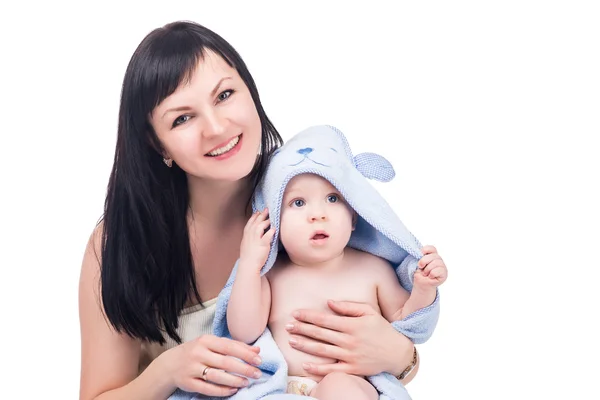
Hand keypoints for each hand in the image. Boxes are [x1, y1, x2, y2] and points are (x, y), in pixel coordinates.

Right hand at [160, 334, 262, 396]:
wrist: (170, 364)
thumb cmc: (196, 351)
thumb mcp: (212, 344)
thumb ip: (234, 345)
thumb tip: (257, 350)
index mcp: (205, 340)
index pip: (229, 347)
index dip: (245, 354)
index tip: (259, 360)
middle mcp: (198, 353)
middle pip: (225, 362)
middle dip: (244, 369)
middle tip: (257, 373)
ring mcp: (192, 369)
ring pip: (217, 376)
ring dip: (234, 380)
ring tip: (246, 382)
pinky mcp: (188, 383)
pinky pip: (207, 389)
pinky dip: (222, 390)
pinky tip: (233, 390)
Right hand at [240, 209, 274, 270]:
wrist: (248, 265)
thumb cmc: (248, 256)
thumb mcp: (246, 244)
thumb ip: (250, 237)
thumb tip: (255, 233)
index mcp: (246, 235)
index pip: (250, 222)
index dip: (254, 216)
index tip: (258, 212)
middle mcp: (250, 235)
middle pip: (256, 222)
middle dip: (261, 215)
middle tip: (267, 209)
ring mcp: (256, 240)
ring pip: (260, 226)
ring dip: (266, 221)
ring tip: (271, 219)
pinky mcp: (262, 244)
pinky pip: (267, 235)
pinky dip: (271, 231)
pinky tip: (274, 229)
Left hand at [285, 300, 412, 376]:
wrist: (397, 353)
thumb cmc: (381, 329)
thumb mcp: (368, 312)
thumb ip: (348, 307)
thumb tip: (329, 303)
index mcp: (352, 325)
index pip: (325, 319)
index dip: (308, 316)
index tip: (295, 313)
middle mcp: (349, 340)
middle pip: (320, 334)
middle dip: (302, 329)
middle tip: (287, 326)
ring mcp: (350, 356)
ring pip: (322, 351)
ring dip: (305, 345)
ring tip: (291, 340)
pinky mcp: (352, 370)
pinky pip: (331, 370)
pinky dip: (317, 369)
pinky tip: (305, 365)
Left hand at [414, 245, 447, 287]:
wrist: (421, 284)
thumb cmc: (420, 273)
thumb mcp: (418, 263)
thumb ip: (421, 257)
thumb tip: (421, 252)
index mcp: (432, 255)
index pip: (432, 248)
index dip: (426, 249)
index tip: (421, 253)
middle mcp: (439, 260)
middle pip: (434, 255)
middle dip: (424, 261)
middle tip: (420, 267)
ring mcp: (443, 267)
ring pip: (436, 262)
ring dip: (427, 269)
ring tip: (425, 273)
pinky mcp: (444, 274)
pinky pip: (438, 270)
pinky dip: (431, 274)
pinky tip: (430, 277)